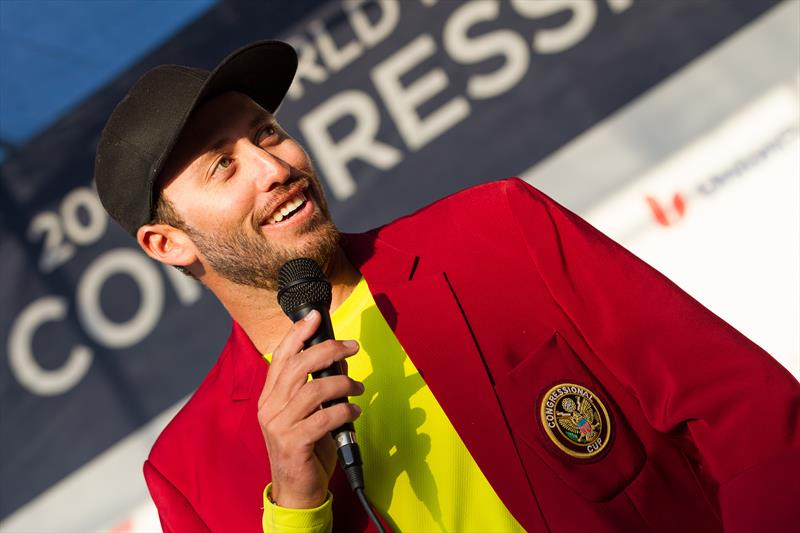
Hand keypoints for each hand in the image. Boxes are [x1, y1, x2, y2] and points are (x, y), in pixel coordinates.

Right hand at [257, 310, 363, 508]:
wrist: (297, 490)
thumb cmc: (305, 448)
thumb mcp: (307, 412)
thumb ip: (317, 386)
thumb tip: (339, 360)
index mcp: (270, 396)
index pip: (281, 356)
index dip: (298, 333)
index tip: (315, 317)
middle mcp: (270, 407)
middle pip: (298, 366)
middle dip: (328, 350)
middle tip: (352, 348)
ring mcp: (279, 426)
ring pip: (313, 390)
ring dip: (342, 383)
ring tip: (357, 388)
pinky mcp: (294, 444)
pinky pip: (323, 418)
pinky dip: (343, 411)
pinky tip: (354, 411)